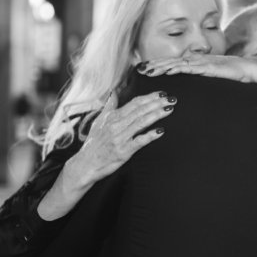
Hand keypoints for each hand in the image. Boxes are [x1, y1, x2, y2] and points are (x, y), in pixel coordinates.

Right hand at [39, 91, 174, 220]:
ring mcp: (120, 138)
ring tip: (169, 109)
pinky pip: (139, 141)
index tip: (161, 93)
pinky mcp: (123, 151)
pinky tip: (160, 131)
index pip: (134, 103)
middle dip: (157, 103)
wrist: (85, 164)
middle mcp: (116, 125)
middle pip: (140, 110)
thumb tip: (113, 92)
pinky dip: (150, 135)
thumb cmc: (93, 143)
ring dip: (156, 115)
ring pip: (141, 122)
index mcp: (112, 117)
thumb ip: (109, 106)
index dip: (149, 97)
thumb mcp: (99, 121)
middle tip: (171, 99)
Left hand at [139, 54, 256, 90]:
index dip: (158, 65)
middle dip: (154, 65)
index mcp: (195, 63)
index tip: (144, 69)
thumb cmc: (230, 75)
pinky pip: (191, 68)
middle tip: (139, 69)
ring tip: (149, 71)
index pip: (172, 63)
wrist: (248, 69)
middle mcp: (196, 60)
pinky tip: (169, 71)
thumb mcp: (211, 78)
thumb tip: (188, 87)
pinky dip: (178, 69)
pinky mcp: (209, 67)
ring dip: (162, 67)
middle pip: (171, 61)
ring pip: (177, 63)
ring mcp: (202, 62)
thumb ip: (199, 79)